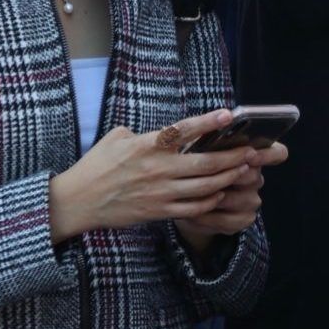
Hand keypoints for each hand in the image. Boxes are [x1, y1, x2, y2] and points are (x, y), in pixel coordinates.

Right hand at [49, 109, 256, 243]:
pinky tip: (221, 192)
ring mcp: (159, 193)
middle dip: (233, 157)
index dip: (208, 122)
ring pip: (205, 187)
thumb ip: (145, 132)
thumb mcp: (117, 138)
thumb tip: (168, 130)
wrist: (77, 202)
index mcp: (147, 145)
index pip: (184, 130)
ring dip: (228, 178)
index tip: (229, 116)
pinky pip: (193, 208)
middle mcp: (157, 169)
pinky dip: (211, 200)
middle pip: (205, 163)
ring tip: (243, 170)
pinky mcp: (158, 212)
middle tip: (251, 151)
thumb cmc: (96, 166)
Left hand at [173, 141, 287, 250]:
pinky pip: (230, 220)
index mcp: (254, 156)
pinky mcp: (243, 219)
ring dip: (217, 198)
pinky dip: (209, 217)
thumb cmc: (195, 169)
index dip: (268, 154)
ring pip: (241, 199)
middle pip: (255, 176)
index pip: (278, 153)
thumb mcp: (201, 151)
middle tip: (208, 175)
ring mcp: (252, 200)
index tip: (250, 155)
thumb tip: (210, 134)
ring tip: (193, 196)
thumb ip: (210, 143)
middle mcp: (257, 178)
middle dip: (231, 176)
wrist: (187, 201)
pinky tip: (193, 213)